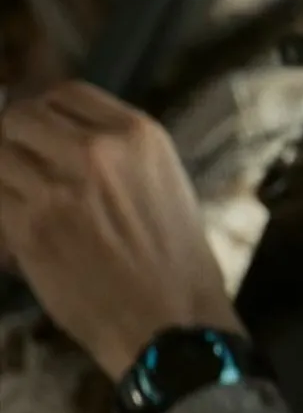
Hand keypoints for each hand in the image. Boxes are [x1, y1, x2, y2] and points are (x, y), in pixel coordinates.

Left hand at [0, 81, 241, 377]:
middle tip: (23, 168)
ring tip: (23, 200)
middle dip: (16, 140)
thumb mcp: (163, 183)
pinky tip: (19, 230)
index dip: (46, 113)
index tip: (41, 134)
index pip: (67, 93)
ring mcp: (59, 186)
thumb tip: (61, 137)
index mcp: (139, 134)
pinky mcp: (28, 226)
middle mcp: (97, 150)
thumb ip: (116, 153)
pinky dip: (2, 209)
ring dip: (5, 177)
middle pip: (22, 117)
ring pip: (0, 156)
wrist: (169, 319)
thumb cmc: (176, 258)